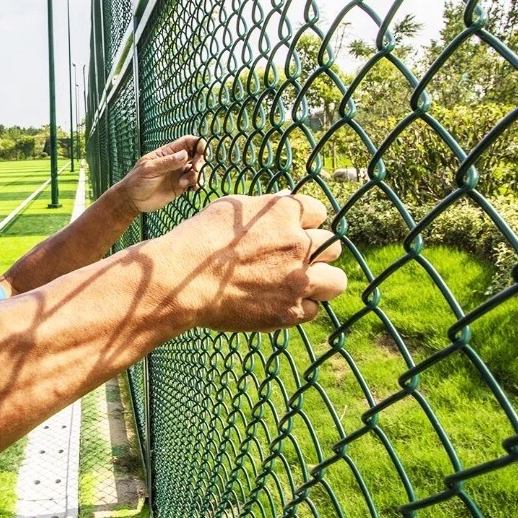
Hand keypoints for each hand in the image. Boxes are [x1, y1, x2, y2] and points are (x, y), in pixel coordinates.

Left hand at [117, 135, 206, 213]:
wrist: (132, 200)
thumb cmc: (137, 181)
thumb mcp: (150, 169)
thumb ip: (167, 162)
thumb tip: (185, 154)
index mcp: (168, 152)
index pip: (187, 142)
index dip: (198, 144)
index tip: (203, 153)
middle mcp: (176, 161)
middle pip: (197, 155)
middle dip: (200, 161)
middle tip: (195, 170)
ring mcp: (179, 174)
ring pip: (197, 170)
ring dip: (197, 176)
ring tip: (184, 184)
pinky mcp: (181, 186)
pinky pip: (194, 183)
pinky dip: (197, 185)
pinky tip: (193, 189)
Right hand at [158, 192, 345, 332]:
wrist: (182, 281)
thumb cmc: (199, 240)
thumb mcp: (232, 209)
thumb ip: (266, 209)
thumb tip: (283, 206)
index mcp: (285, 212)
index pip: (320, 213)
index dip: (305, 224)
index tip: (293, 234)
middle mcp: (299, 243)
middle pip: (332, 246)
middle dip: (316, 254)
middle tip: (293, 262)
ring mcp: (298, 279)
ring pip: (335, 281)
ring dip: (321, 282)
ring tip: (298, 285)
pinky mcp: (290, 311)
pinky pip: (313, 310)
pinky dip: (299, 309)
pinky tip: (278, 304)